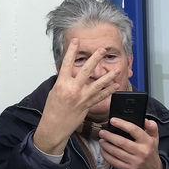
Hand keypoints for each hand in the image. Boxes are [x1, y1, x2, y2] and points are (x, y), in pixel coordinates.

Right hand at [33, 39, 122, 155]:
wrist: (54, 127)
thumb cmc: (52, 110)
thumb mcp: (54, 92)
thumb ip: (64, 82)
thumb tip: (70, 74)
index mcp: (61, 84)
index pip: (67, 63)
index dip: (71, 51)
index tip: (76, 41)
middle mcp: (73, 89)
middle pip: (86, 71)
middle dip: (95, 59)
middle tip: (102, 50)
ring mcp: (81, 98)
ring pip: (98, 85)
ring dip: (108, 76)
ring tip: (116, 70)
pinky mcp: (87, 106)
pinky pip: (100, 97)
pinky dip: (108, 91)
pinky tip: (114, 86)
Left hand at [99, 118, 164, 168]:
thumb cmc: (150, 152)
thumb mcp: (154, 138)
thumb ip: (151, 126)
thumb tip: (145, 120)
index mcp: (147, 141)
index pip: (134, 130)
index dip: (122, 124)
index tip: (113, 120)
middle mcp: (141, 151)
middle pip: (122, 142)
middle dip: (109, 136)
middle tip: (102, 132)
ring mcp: (134, 161)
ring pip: (116, 152)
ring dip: (106, 145)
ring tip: (101, 140)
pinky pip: (114, 162)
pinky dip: (106, 155)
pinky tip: (103, 150)